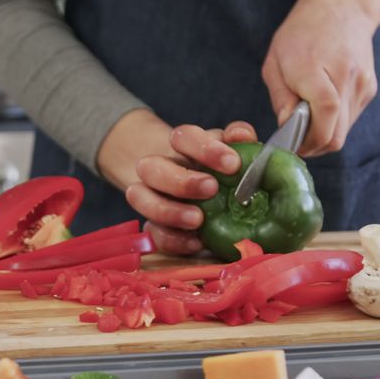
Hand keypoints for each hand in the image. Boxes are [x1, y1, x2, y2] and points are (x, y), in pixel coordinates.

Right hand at [97, 109, 256, 254]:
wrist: (202, 196)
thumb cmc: (221, 170)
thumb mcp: (233, 151)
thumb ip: (240, 140)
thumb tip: (241, 135)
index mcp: (181, 146)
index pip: (183, 137)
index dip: (205, 148)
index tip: (233, 164)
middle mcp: (159, 169)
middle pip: (150, 167)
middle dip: (181, 181)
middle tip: (211, 189)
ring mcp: (149, 196)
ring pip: (138, 197)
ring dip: (167, 210)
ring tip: (197, 220)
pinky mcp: (152, 226)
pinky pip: (151, 233)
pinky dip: (172, 240)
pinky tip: (196, 243)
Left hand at [261, 0, 379, 155]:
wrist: (341, 9)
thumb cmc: (301, 34)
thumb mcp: (275, 63)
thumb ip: (281, 98)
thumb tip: (286, 128)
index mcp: (317, 70)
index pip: (324, 116)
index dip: (308, 141)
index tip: (291, 146)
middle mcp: (345, 79)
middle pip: (336, 135)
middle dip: (314, 147)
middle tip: (296, 143)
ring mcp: (362, 85)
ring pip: (344, 131)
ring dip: (324, 135)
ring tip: (306, 123)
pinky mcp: (369, 90)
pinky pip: (351, 120)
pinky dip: (335, 123)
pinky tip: (321, 110)